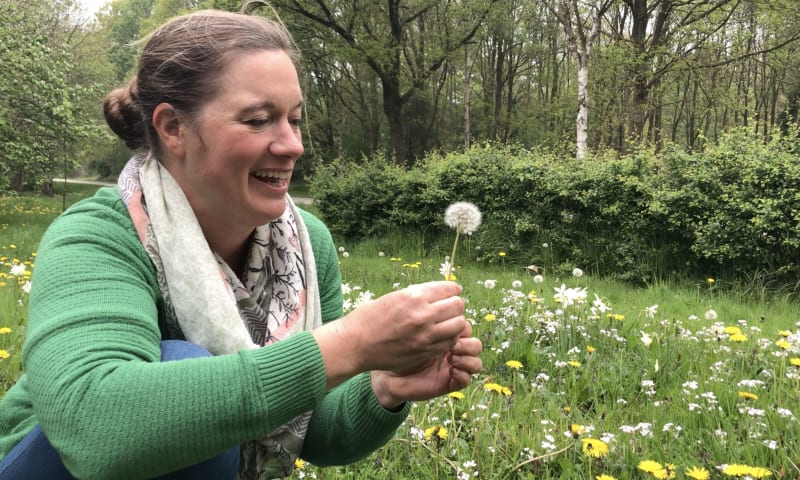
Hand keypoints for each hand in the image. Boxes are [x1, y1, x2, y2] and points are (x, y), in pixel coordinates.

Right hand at [313, 281, 466, 387]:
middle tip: (448, 308)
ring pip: (459, 325)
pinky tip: (440, 336)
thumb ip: (419, 295)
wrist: (356, 344)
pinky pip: (449, 342)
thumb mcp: (395, 297)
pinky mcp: (425, 351)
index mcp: (414, 296)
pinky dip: (449, 338)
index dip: (452, 290)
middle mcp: (423, 314)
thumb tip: (440, 293)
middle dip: (455, 305)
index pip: (450, 288)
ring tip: (446, 323)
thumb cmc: (370, 317)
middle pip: (458, 306)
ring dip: (455, 322)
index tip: (450, 293)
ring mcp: (425, 335)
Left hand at [370, 321, 482, 408]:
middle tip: (452, 341)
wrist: (384, 372)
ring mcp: (451, 364)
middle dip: (466, 338)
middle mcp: (450, 347)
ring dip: (468, 354)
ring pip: (476, 358)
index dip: (460, 321)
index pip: (462, 322)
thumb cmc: (393, 345)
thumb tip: (440, 297)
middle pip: (473, 338)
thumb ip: (424, 312)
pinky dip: (463, 374)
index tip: (445, 322)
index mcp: (443, 331)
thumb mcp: (408, 324)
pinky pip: (466, 379)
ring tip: (452, 356)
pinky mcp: (448, 382)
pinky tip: (451, 369)